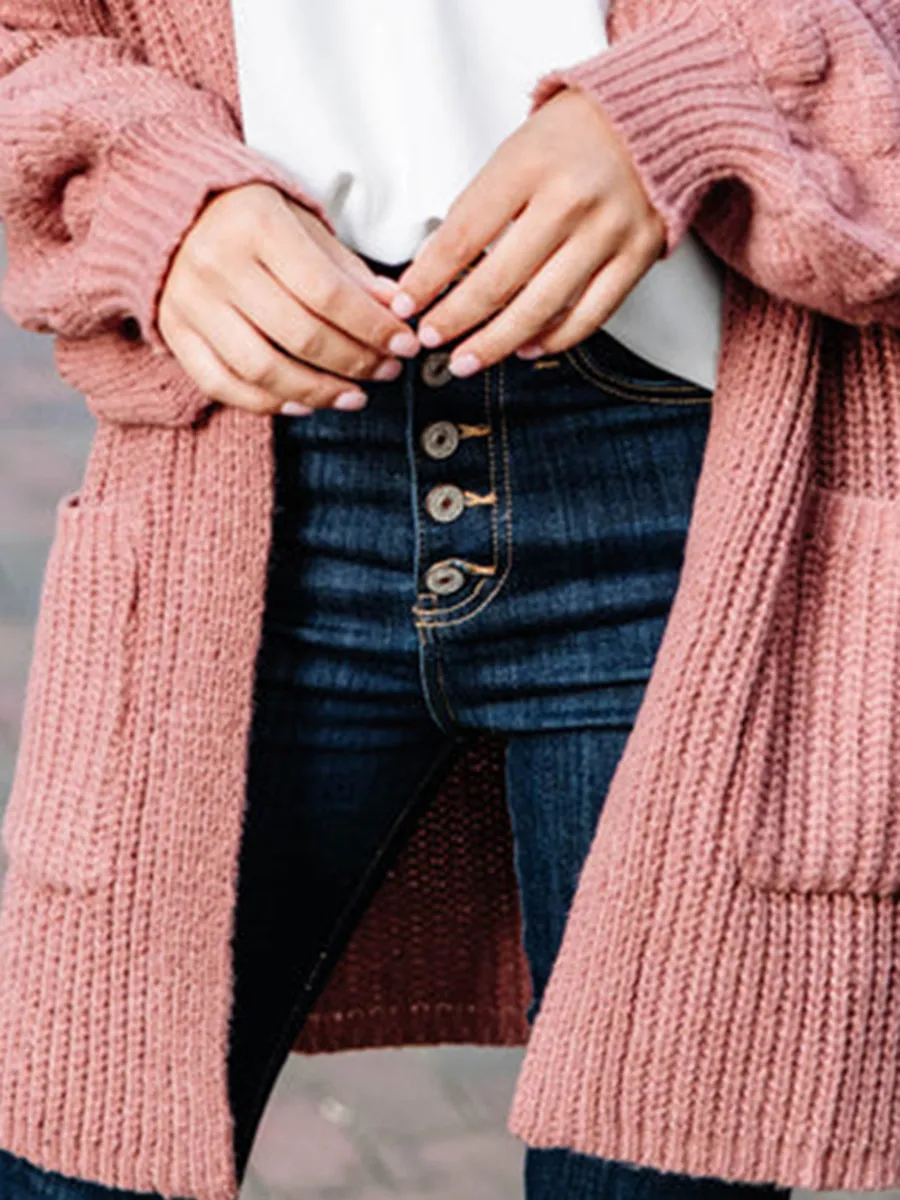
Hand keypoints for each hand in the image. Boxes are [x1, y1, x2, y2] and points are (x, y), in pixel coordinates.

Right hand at [157, 183, 421, 415]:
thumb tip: (396, 310)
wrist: (170, 208)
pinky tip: (304, 404)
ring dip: (317, 391)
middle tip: (386, 371)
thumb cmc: (249, 217)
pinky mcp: (173, 331)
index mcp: (256, 225)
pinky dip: (266, 403)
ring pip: (262, 368)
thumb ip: (347, 269)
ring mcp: (190, 302)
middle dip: (354, 361)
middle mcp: (218, 264)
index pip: (327, 292)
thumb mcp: (302, 224)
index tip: (405, 344)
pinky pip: (221, 384)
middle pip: (300, 335)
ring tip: (354, 396)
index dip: (372, 326)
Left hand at [392, 87, 664, 376]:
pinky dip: (553, 340)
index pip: (463, 236)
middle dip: (454, 319)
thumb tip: (435, 269)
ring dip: (495, 343)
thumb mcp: (516, 150)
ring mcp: (607, 232)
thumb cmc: (577, 135)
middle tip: (428, 339)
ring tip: (466, 359)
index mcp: (530, 165)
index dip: (428, 278)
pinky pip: (589, 316)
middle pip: (498, 281)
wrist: (657, 116)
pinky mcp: (637, 256)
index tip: (407, 303)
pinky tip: (525, 349)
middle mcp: (570, 200)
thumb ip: (480, 207)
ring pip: (540, 308)